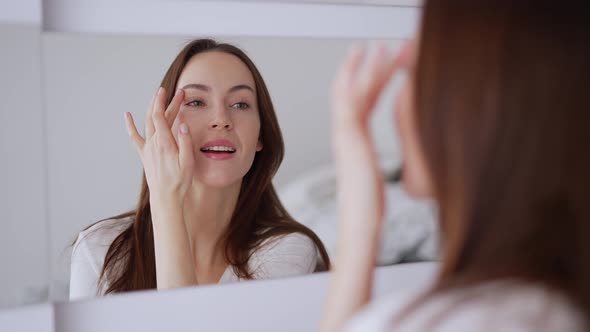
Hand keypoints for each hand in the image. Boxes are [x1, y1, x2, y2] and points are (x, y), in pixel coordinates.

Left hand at [124, 87, 194, 205]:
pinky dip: (130, 125)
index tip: (175, 92)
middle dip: (162, 101)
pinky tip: (127, 115)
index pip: (163, 116)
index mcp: (165, 143)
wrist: (165, 197)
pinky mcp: (144, 154)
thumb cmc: (180, 181)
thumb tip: (182, 123)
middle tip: (169, 91)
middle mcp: (153, 143)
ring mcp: (147, 148)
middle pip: (155, 116)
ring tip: (156, 97)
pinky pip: (135, 137)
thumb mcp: (188, 162)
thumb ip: (185, 141)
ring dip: (151, 108)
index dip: (168, 102)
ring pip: (147, 123)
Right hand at [331, 43, 411, 221]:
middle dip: (365, 68)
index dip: (369, 82)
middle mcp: (347, 138)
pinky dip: (358, 79)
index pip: (362, 105)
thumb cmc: (368, 213)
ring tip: (372, 46)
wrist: (360, 229)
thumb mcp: (373, 183)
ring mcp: (346, 138)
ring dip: (363, 68)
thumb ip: (369, 169)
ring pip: (350, 93)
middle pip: (353, 94)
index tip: (379, 63)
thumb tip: (370, 169)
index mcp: (356, 145)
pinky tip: (364, 62)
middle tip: (374, 46)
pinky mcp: (349, 140)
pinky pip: (352, 101)